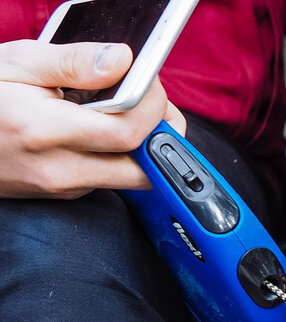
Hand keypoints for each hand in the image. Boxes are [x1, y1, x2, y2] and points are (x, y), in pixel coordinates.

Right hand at [0, 39, 185, 198]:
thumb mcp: (18, 63)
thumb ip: (74, 62)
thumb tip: (123, 61)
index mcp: (46, 132)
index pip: (130, 132)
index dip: (154, 107)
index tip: (150, 83)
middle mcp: (60, 169)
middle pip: (145, 170)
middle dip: (162, 138)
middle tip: (153, 105)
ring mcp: (65, 187)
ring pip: (131, 178)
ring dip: (142, 147)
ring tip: (123, 111)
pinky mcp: (66, 193)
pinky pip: (110, 178)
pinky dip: (118, 154)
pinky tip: (98, 128)